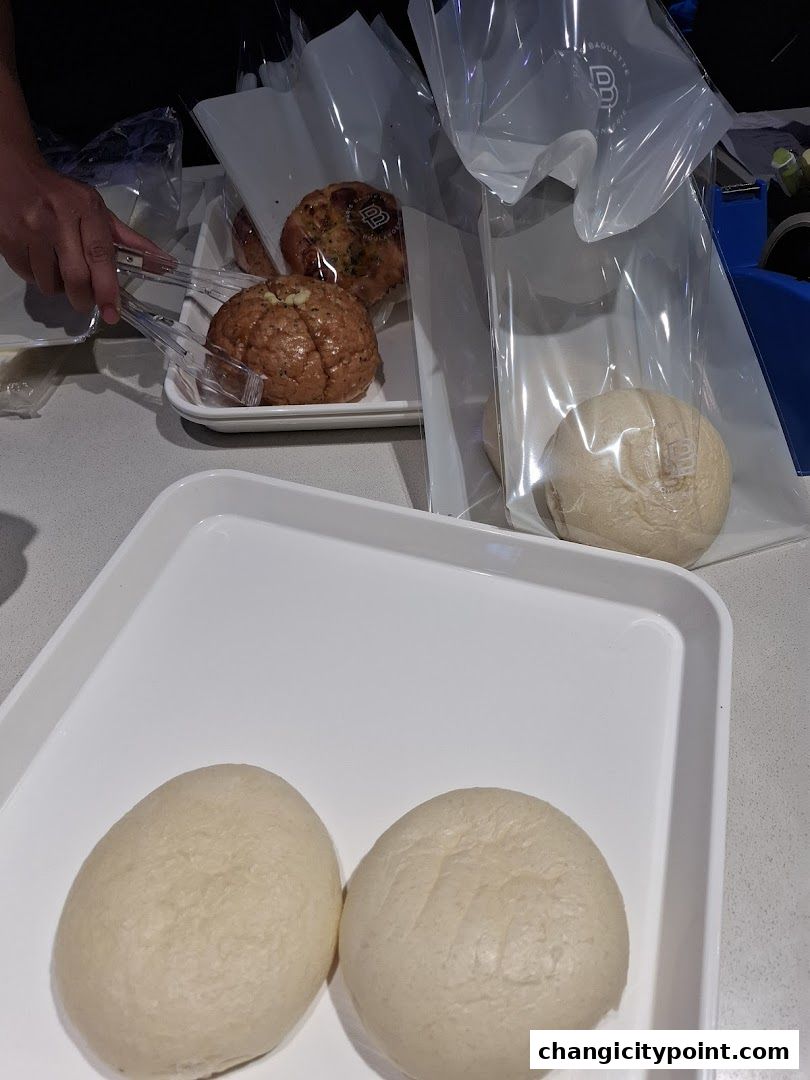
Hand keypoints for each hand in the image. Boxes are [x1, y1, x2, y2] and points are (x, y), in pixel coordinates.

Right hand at [0, 153, 166, 323]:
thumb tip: (162, 263)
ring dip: (60, 289)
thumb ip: (127, 239)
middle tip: (86, 302)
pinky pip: (28, 276)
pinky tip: (42, 265)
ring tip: (61, 274)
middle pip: (75, 276)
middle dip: (84, 299)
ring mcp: (29, 228)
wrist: (14, 171)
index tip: (113, 312)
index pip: (100, 254)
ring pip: (49, 282)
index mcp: (85, 208)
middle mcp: (57, 217)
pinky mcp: (7, 238)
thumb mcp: (97, 209)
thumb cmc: (62, 194)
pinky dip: (38, 280)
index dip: (107, 288)